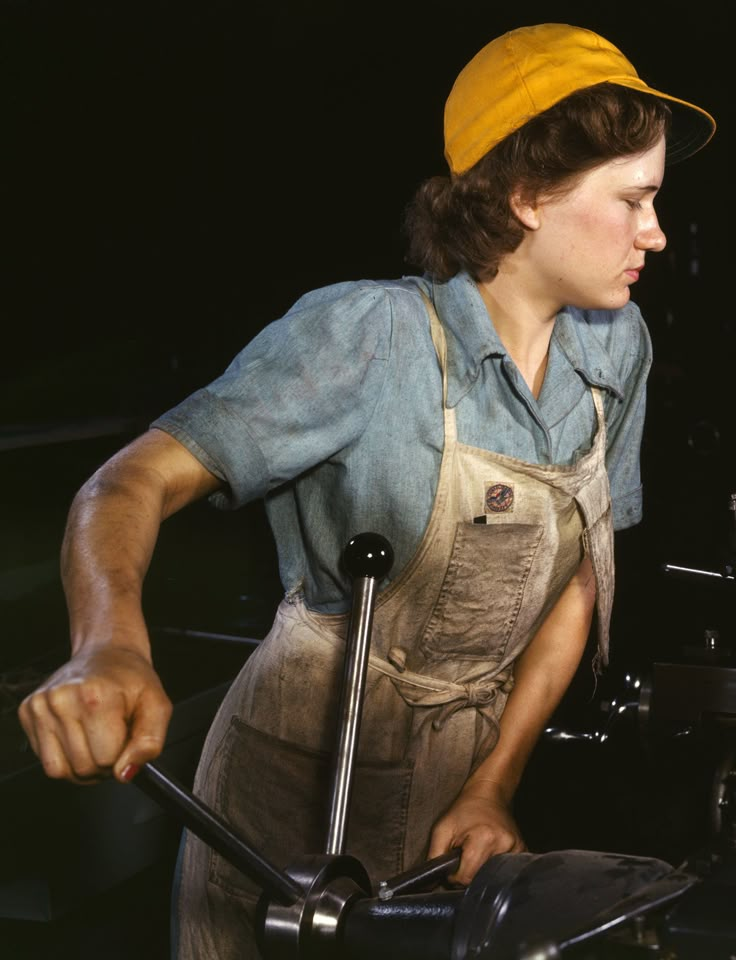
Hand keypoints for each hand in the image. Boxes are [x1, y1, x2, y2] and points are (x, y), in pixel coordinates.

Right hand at [18, 646, 171, 784]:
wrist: (107, 652)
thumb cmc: (131, 679)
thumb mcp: (157, 706)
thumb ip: (150, 743)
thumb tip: (125, 773)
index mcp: (96, 696)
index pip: (108, 760)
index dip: (122, 755)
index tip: (125, 737)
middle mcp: (62, 699)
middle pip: (83, 768)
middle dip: (103, 762)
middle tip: (111, 737)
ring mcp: (41, 705)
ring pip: (60, 770)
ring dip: (82, 765)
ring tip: (94, 737)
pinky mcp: (28, 711)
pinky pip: (45, 760)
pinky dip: (64, 757)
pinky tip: (77, 734)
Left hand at [428, 786, 525, 885]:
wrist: (488, 794)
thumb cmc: (464, 810)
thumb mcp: (442, 829)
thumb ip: (433, 857)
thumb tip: (429, 885)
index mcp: (485, 838)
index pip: (466, 878)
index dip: (454, 876)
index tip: (453, 862)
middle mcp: (505, 845)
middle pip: (480, 880)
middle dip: (467, 874)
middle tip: (463, 857)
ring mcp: (517, 849)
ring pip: (492, 879)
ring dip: (480, 872)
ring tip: (476, 853)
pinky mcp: (523, 851)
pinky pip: (505, 873)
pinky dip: (493, 869)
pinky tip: (489, 855)